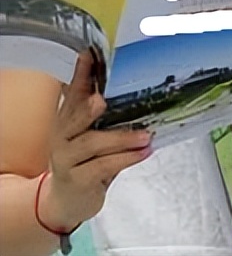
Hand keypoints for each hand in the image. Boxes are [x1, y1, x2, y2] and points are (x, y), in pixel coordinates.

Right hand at [42, 54, 152, 229]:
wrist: (67, 201)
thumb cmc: (87, 160)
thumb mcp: (94, 134)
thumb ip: (109, 114)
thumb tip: (140, 86)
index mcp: (68, 119)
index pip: (73, 93)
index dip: (81, 74)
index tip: (89, 54)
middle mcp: (62, 136)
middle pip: (74, 118)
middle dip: (88, 108)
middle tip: (103, 100)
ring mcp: (66, 159)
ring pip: (91, 143)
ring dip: (121, 138)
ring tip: (145, 135)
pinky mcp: (77, 180)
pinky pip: (102, 167)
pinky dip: (125, 159)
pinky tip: (143, 152)